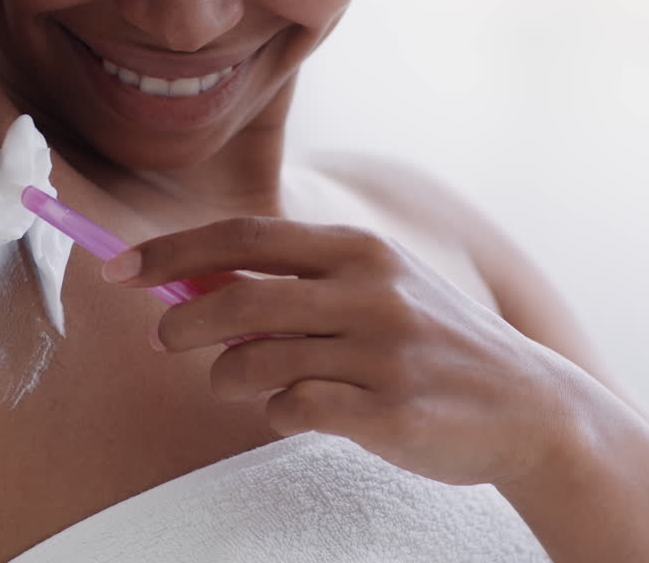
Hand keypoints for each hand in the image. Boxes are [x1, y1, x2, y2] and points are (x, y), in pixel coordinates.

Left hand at [101, 217, 581, 487]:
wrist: (529, 407)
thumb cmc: (429, 342)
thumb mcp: (375, 285)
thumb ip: (296, 279)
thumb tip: (195, 284)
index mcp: (359, 249)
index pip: (244, 237)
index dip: (173, 252)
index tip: (120, 269)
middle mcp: (370, 291)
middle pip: (237, 301)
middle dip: (180, 324)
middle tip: (164, 340)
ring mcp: (382, 352)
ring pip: (254, 364)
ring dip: (228, 377)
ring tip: (240, 381)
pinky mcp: (389, 411)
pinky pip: (291, 410)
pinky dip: (276, 411)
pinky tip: (297, 409)